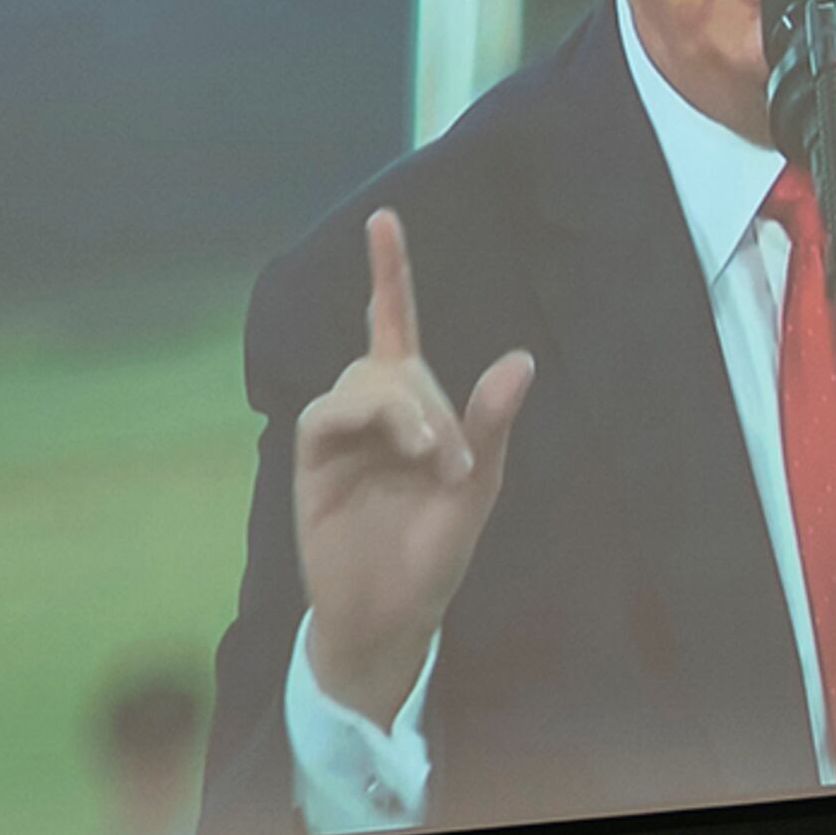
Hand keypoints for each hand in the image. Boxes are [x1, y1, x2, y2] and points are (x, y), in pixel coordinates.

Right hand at [293, 210, 533, 725]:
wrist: (390, 617)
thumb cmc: (432, 556)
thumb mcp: (476, 490)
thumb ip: (491, 425)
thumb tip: (522, 357)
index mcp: (413, 411)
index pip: (395, 325)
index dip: (388, 273)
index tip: (382, 217)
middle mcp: (370, 413)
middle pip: (391, 360)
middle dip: (430, 401)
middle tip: (453, 464)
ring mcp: (339, 436)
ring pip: (363, 380)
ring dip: (403, 407)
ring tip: (431, 458)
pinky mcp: (313, 462)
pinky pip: (328, 414)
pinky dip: (368, 419)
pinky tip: (401, 447)